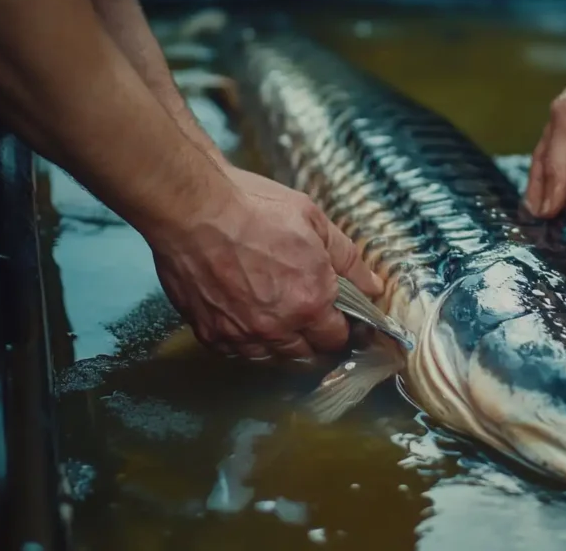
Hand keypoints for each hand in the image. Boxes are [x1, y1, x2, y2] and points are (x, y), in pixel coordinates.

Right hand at [148, 167, 382, 360]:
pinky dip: (244, 340)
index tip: (338, 317)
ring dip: (279, 343)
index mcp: (310, 302)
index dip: (341, 328)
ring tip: (277, 317)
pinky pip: (234, 351)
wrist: (192, 207)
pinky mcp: (208, 331)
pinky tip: (246, 317)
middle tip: (308, 315)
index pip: (336, 338)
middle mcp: (277, 327)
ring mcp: (240, 333)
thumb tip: (374, 286)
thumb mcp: (315, 222)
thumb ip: (348, 259)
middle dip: (312, 338)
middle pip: (305, 353)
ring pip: (270, 357)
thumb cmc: (255, 208)